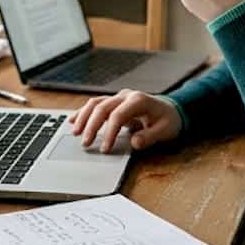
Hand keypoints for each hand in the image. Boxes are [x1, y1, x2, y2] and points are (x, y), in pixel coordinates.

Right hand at [68, 89, 182, 152]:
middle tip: (86, 144)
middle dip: (92, 126)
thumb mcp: (165, 130)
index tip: (105, 149)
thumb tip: (135, 143)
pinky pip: (95, 104)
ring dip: (83, 117)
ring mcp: (119, 97)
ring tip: (75, 133)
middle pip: (102, 107)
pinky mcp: (114, 102)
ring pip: (95, 103)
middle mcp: (126, 96)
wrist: (172, 109)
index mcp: (139, 100)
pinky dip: (83, 112)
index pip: (118, 115)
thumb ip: (150, 137)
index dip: (109, 132)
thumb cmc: (168, 120)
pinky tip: (72, 120)